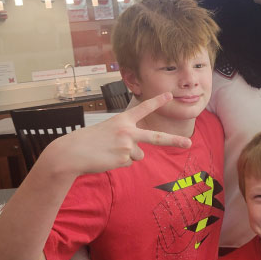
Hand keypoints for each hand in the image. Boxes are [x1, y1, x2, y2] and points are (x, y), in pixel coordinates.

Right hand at [42, 92, 191, 175]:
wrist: (71, 153)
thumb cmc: (88, 141)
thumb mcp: (108, 131)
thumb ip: (126, 137)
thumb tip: (139, 154)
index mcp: (123, 120)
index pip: (143, 109)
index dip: (157, 101)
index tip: (169, 95)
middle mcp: (128, 131)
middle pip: (156, 137)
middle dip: (174, 140)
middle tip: (189, 143)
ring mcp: (127, 146)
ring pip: (138, 155)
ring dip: (126, 156)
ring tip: (108, 152)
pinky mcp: (123, 159)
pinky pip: (128, 163)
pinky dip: (118, 163)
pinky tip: (106, 158)